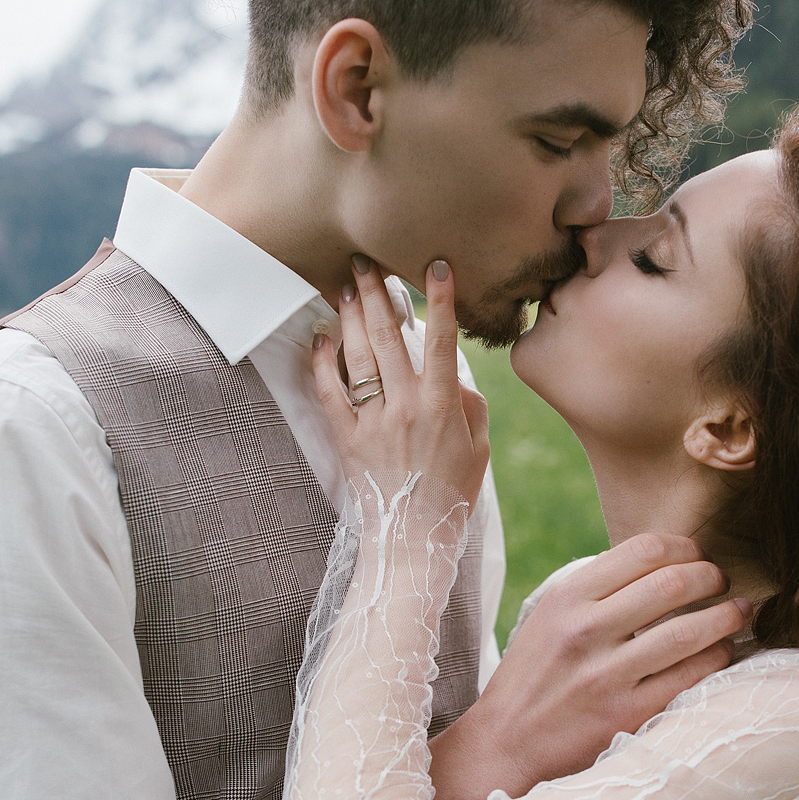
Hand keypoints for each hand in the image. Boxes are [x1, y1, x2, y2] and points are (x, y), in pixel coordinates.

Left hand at [312, 254, 489, 510]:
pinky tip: (320, 337)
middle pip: (389, 339)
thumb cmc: (452, 495)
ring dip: (352, 317)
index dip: (439, 301)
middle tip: (366, 260)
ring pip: (359, 358)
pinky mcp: (348, 439)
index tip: (435, 266)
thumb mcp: (478, 450)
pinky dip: (323, 363)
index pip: (441, 342)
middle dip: (378, 295)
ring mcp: (373, 422)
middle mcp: (405, 407)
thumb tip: (451, 374)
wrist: (412, 539)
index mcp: (442, 407)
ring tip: (346, 286)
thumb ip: (470, 405)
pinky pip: (331, 393)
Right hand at [429, 536, 752, 799]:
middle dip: (710, 576)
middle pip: (672, 583)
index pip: (643, 550)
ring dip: (726, 616)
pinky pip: (688, 677)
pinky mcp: (625, 714)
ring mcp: (605, 675)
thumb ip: (596, 591)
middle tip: (722, 581)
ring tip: (739, 611)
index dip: (684, 547)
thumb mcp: (549, 618)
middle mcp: (585, 631)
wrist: (504, 744)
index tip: (697, 556)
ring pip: (687, 631)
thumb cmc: (534, 676)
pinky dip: (716, 658)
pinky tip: (722, 651)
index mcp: (567, 598)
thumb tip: (665, 565)